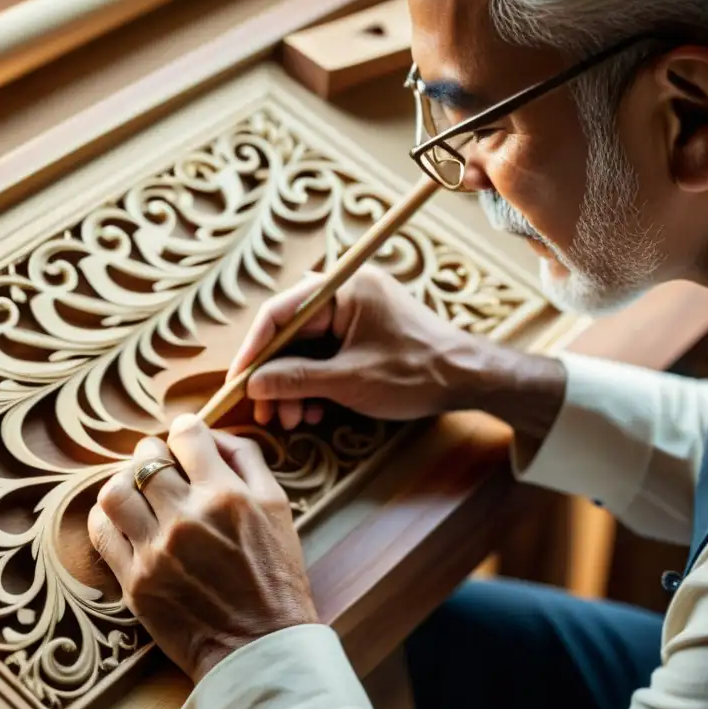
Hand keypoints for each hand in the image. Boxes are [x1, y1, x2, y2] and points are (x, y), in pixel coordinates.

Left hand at [87, 414, 316, 683]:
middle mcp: (186, 518)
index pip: (186, 433)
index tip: (186, 442)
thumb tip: (212, 433)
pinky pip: (101, 532)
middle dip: (153, 454)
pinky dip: (107, 517)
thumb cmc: (275, 573)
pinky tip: (124, 520)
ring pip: (114, 491)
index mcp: (225, 495)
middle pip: (145, 458)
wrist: (259, 644)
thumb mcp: (278, 505)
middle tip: (161, 466)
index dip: (185, 431)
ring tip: (138, 491)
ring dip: (124, 482)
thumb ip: (247, 458)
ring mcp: (156, 551)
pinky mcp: (135, 581)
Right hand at [227, 265, 491, 428]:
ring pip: (305, 349)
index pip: (280, 312)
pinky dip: (314, 383)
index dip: (253, 349)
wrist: (469, 380)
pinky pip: (325, 355)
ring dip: (294, 385)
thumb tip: (253, 383)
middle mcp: (345, 294)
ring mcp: (354, 314)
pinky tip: (313, 411)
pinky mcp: (361, 334)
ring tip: (292, 419)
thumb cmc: (416, 373)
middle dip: (275, 375)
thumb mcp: (349, 381)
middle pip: (290, 333)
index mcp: (343, 289)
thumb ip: (296, 379)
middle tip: (265, 410)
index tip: (238, 381)